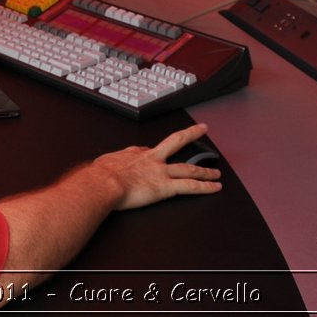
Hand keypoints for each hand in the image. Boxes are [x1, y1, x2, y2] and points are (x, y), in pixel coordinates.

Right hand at [93, 123, 222, 210]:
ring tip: (216, 172)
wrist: (102, 183)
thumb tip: (102, 170)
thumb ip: (108, 165)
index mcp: (135, 153)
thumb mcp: (102, 164)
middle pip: (176, 142)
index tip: (158, 155)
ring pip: (189, 168)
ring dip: (205, 170)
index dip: (157, 153)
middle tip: (202, 129)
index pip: (150, 150)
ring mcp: (161, 172)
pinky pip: (190, 186)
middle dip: (190, 135)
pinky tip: (215, 187)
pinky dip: (205, 187)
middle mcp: (152, 159)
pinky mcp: (166, 187)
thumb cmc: (99, 176)